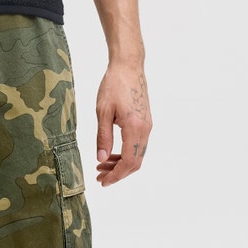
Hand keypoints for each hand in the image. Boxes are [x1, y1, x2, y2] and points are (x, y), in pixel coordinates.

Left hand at [95, 63, 150, 185]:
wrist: (128, 66)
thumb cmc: (114, 84)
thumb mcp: (103, 111)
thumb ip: (103, 137)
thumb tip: (101, 159)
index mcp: (135, 128)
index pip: (128, 162)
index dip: (116, 176)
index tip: (103, 182)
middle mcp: (145, 130)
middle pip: (135, 162)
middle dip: (118, 172)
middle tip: (100, 176)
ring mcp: (147, 125)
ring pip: (137, 154)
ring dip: (121, 163)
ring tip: (102, 164)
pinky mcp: (146, 120)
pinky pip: (138, 144)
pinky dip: (126, 152)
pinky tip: (112, 151)